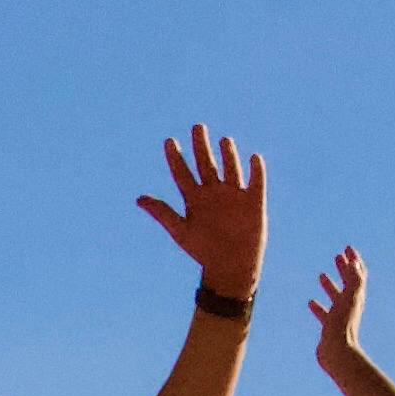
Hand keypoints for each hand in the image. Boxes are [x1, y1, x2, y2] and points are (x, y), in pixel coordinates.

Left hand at [135, 126, 268, 295]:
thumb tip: (138, 199)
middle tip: (197, 127)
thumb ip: (162, 213)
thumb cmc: (203, 252)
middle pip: (205, 163)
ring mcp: (233, 195)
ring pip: (230, 168)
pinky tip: (254, 158)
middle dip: (201, 145)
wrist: (230, 268)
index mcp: (194, 199)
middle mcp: (213, 193)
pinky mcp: (254, 202)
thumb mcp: (180, 231)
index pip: (182, 173)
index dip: (175, 157)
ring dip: (228, 154)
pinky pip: (256, 181)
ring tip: (224, 140)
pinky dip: (256, 170)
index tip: (169, 141)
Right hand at [304, 245, 367, 367]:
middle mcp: (350, 305)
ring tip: (321, 275)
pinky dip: (319, 306)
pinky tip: (311, 302)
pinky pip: (324, 313)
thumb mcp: (350, 298)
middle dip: (343, 269)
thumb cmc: (343, 324)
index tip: (347, 247)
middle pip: (348, 283)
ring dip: (330, 285)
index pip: (358, 274)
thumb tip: (355, 262)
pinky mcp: (330, 327)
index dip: (354, 260)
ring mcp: (340, 316)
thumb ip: (354, 280)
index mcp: (356, 296)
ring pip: (335, 297)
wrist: (337, 352)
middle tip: (337, 256)